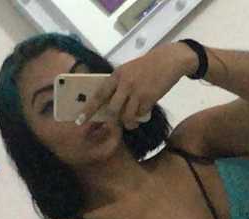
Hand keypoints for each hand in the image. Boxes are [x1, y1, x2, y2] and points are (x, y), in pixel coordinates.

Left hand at [77, 42, 197, 129]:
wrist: (168, 61)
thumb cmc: (147, 66)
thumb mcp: (128, 71)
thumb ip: (119, 84)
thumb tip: (110, 101)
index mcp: (116, 75)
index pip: (99, 95)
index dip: (89, 109)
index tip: (80, 120)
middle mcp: (124, 84)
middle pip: (113, 110)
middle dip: (112, 121)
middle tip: (111, 127)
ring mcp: (137, 92)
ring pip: (127, 115)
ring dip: (128, 123)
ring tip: (131, 123)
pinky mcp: (149, 98)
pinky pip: (140, 114)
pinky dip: (140, 117)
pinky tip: (143, 113)